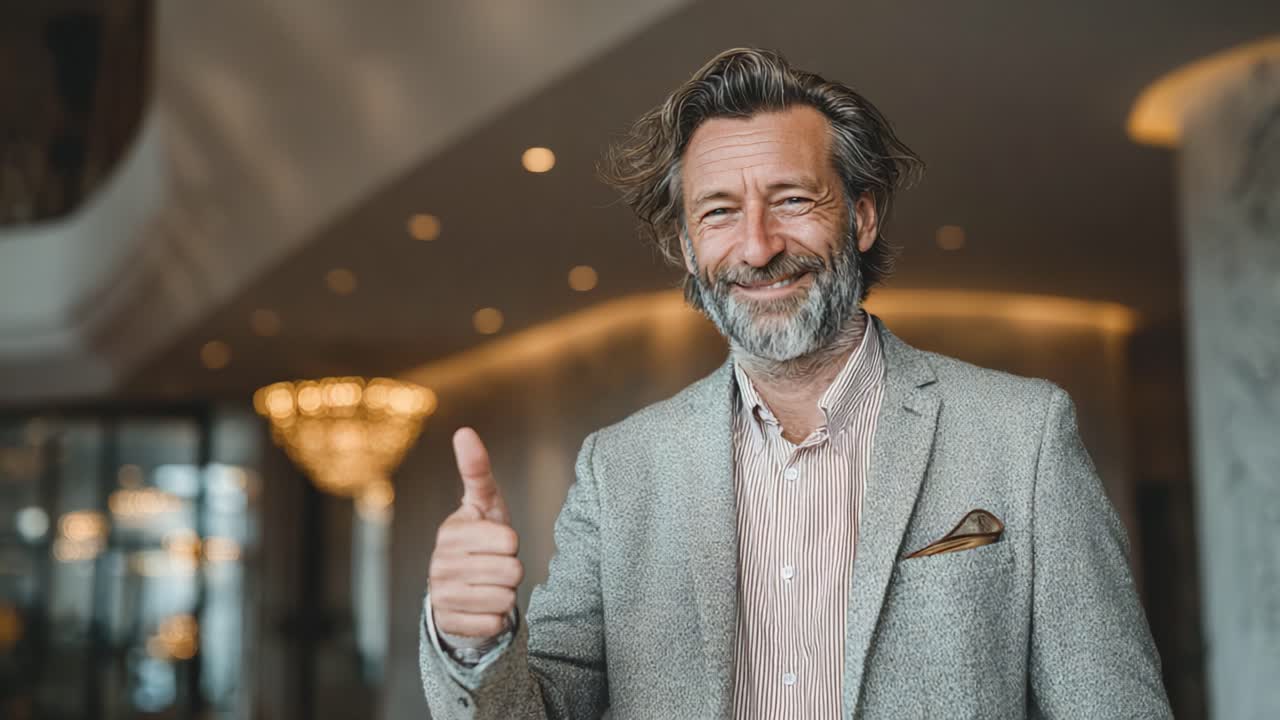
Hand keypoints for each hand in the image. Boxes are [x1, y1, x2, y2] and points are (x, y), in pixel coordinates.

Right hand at [429, 427, 523, 638]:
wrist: (460, 590)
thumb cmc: (480, 539)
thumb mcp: (483, 504)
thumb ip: (477, 470)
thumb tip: (464, 431)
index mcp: (450, 531)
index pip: (509, 539)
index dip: (511, 542)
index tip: (496, 541)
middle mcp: (439, 564)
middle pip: (512, 570)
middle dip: (512, 569)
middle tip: (495, 566)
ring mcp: (441, 595)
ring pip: (506, 598)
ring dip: (506, 594)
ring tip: (489, 585)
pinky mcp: (450, 623)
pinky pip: (495, 623)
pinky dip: (497, 618)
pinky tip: (483, 608)